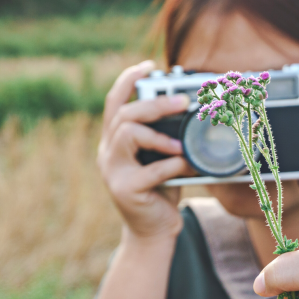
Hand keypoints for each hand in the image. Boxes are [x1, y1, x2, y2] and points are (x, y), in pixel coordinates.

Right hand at [97, 60, 191, 239]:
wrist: (153, 231)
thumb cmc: (162, 189)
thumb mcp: (161, 156)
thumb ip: (166, 134)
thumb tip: (190, 107)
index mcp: (115, 139)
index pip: (115, 101)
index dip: (128, 80)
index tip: (149, 66)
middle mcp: (108, 151)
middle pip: (123, 114)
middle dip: (153, 104)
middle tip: (182, 101)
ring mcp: (112, 171)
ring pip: (127, 134)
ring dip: (158, 134)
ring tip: (180, 143)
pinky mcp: (125, 190)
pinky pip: (150, 170)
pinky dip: (172, 166)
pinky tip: (186, 168)